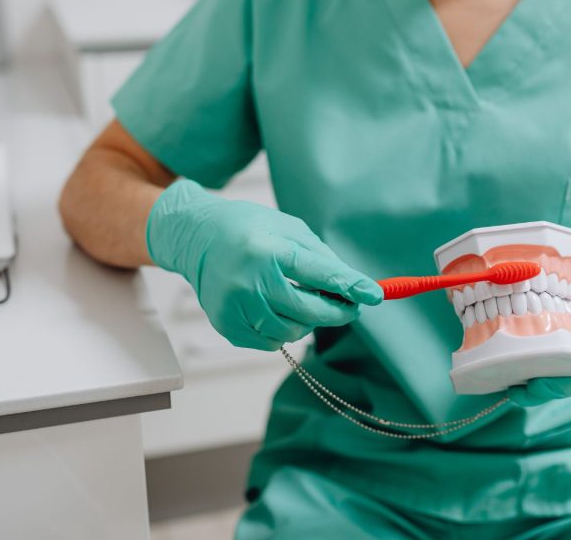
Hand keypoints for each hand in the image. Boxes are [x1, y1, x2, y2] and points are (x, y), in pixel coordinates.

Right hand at [147, 179, 382, 350]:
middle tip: (350, 307)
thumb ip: (320, 257)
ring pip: (292, 331)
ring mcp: (236, 306)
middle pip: (309, 311)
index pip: (320, 275)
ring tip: (303, 301)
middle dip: (337, 312)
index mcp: (269, 250)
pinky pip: (270, 342)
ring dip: (307, 322)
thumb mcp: (288, 228)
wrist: (196, 237)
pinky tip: (276, 309)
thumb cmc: (248, 228)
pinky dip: (282, 330)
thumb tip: (351, 286)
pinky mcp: (227, 324)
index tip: (374, 296)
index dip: (351, 287)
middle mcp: (250, 280)